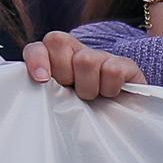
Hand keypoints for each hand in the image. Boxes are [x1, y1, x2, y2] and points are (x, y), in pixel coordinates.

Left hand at [24, 30, 143, 101]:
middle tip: (73, 91)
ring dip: (87, 87)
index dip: (36, 60)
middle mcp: (76, 51)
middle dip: (64, 74)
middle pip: (58, 42)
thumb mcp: (58, 101)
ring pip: (85, 59)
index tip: (41, 79)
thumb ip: (44, 91)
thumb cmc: (82, 111)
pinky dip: (110, 88)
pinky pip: (112, 70)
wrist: (121, 120)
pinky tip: (110, 94)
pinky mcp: (125, 64)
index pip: (36, 47)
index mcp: (54, 58)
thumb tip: (37, 85)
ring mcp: (101, 55)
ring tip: (92, 97)